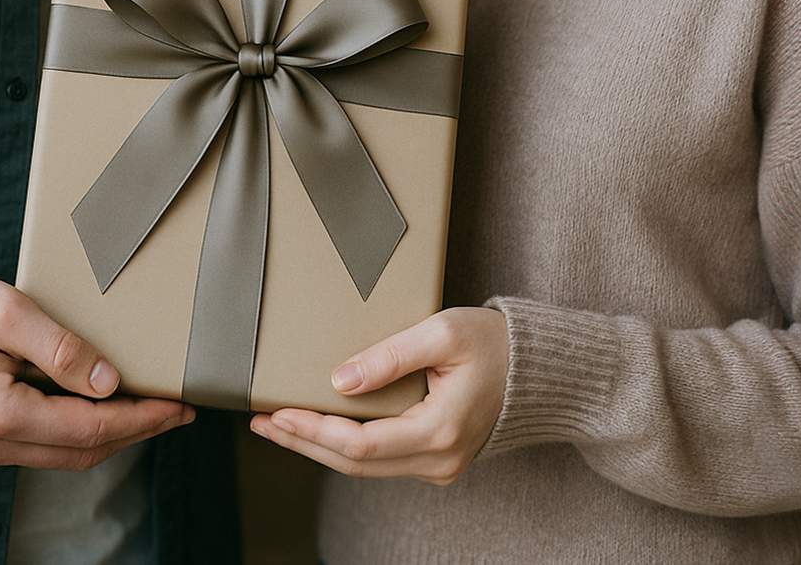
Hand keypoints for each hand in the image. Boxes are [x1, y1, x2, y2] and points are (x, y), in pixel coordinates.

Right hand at [0, 271, 192, 469]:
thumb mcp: (2, 310)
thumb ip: (58, 346)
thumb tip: (107, 379)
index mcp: (0, 414)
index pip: (90, 427)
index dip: (142, 418)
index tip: (178, 404)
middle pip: (84, 451)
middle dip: (138, 431)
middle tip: (178, 410)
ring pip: (66, 456)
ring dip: (113, 436)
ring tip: (151, 411)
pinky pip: (45, 448)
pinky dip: (82, 434)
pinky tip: (102, 410)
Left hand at [249, 306, 507, 485]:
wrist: (538, 369)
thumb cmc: (494, 343)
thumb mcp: (442, 333)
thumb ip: (390, 356)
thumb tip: (338, 380)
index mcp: (439, 432)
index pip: (359, 445)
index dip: (313, 430)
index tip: (277, 412)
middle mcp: (438, 460)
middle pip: (355, 464)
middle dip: (304, 442)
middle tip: (262, 422)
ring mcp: (440, 465)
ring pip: (366, 466)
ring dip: (320, 445)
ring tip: (280, 423)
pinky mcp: (438, 458)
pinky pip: (382, 459)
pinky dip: (347, 445)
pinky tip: (322, 426)